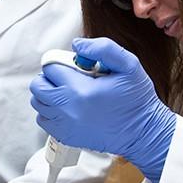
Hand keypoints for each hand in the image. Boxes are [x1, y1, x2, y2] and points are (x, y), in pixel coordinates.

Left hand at [30, 37, 176, 182]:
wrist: (143, 132)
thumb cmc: (137, 100)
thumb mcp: (128, 65)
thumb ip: (102, 48)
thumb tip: (77, 45)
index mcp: (80, 90)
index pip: (51, 68)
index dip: (61, 62)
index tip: (75, 65)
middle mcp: (67, 109)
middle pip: (38, 86)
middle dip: (51, 77)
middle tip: (69, 77)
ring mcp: (64, 125)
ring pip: (38, 103)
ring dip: (49, 93)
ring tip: (69, 91)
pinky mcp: (66, 136)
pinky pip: (44, 120)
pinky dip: (50, 111)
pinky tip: (68, 107)